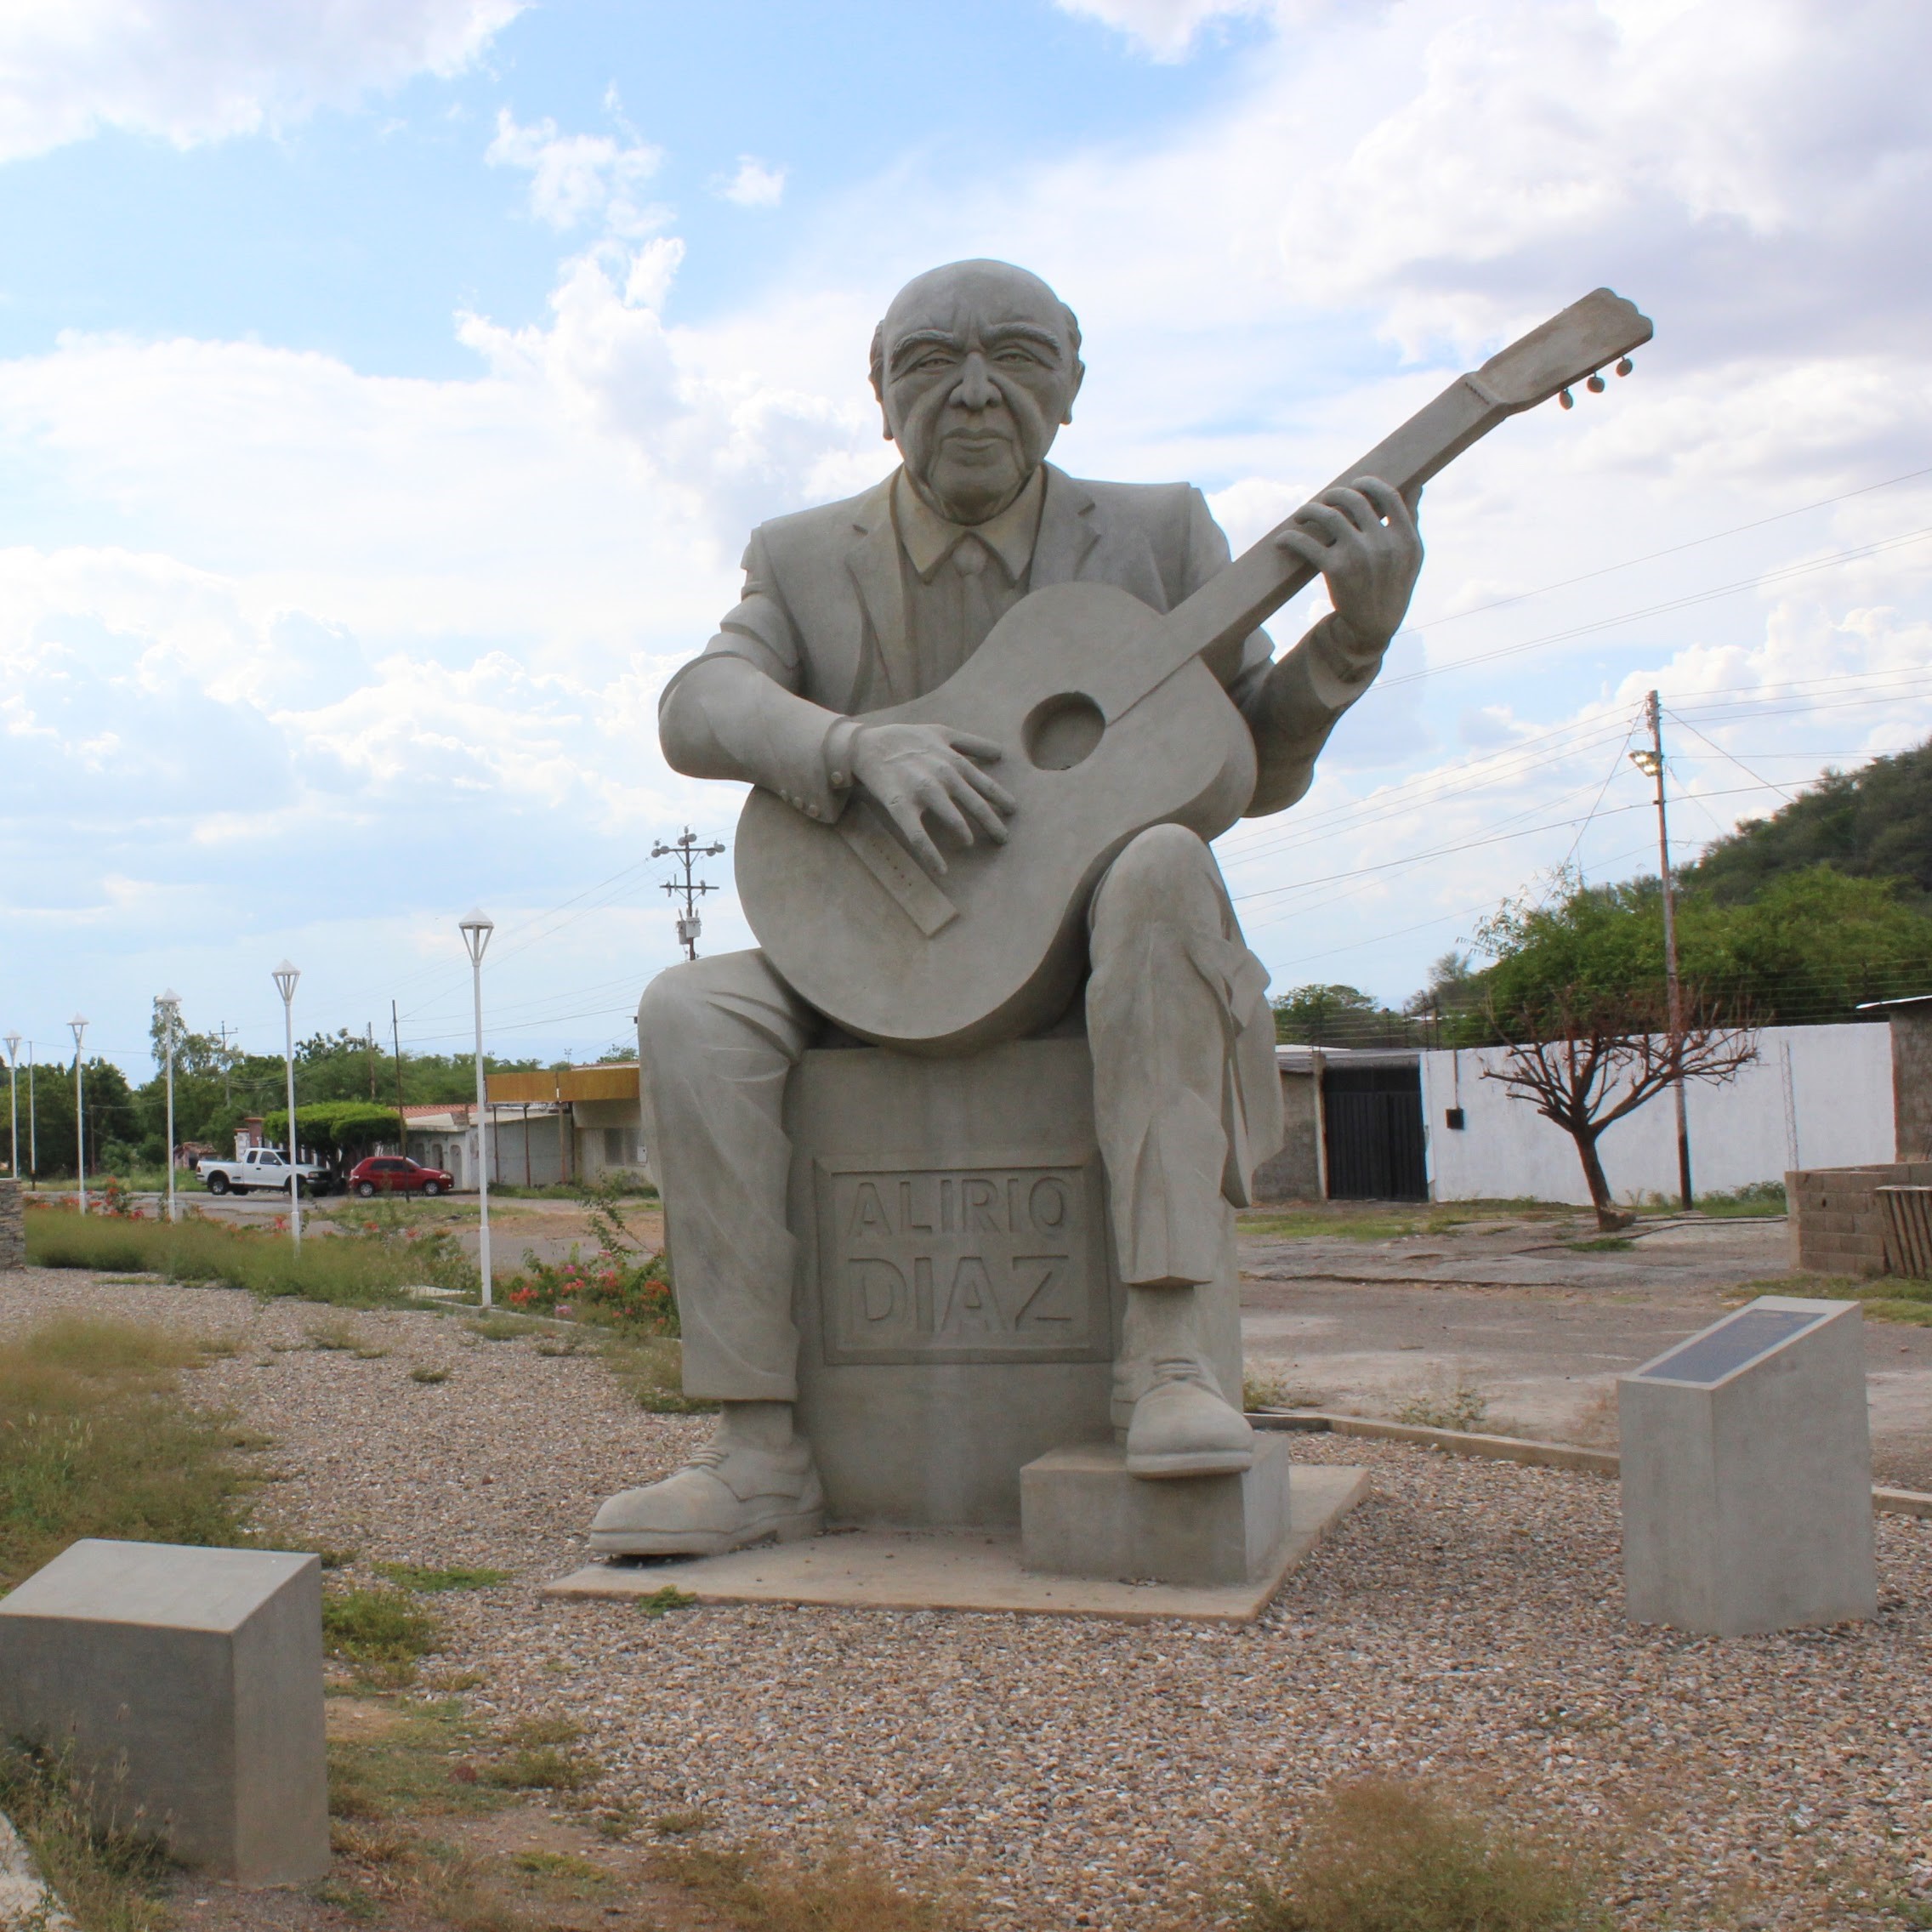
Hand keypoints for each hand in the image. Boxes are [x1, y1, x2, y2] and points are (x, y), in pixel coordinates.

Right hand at [849, 721, 1015, 874]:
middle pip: (976, 805)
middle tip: (1004, 839)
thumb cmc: (906, 738)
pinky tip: (941, 869)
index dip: (1002, 800)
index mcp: (954, 761)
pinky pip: (919, 836)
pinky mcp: (901, 805)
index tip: (1013, 812)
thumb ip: (972, 743)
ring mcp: (923, 791)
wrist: (867, 744)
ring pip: (953, 820)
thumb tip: (1000, 753)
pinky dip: (931, 855)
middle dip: (993, 824)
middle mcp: (943, 776)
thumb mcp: (941, 732)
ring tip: (970, 844)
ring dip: (965, 834)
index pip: (985, 785)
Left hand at [1276, 476, 1421, 656]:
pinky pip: (1306, 544)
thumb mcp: (1412, 555)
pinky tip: (1282, 540)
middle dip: (1335, 495)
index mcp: (1405, 538)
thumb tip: (1417, 483)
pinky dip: (1290, 538)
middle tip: (1325, 499)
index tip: (1357, 482)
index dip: (1370, 484)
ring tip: (1302, 515)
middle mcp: (1383, 544)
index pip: (1389, 495)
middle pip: (1354, 500)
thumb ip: (1412, 520)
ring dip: (1310, 510)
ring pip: (1328, 516)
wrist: (1373, 626)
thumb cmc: (1392, 585)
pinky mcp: (1335, 569)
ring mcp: (1359, 555)